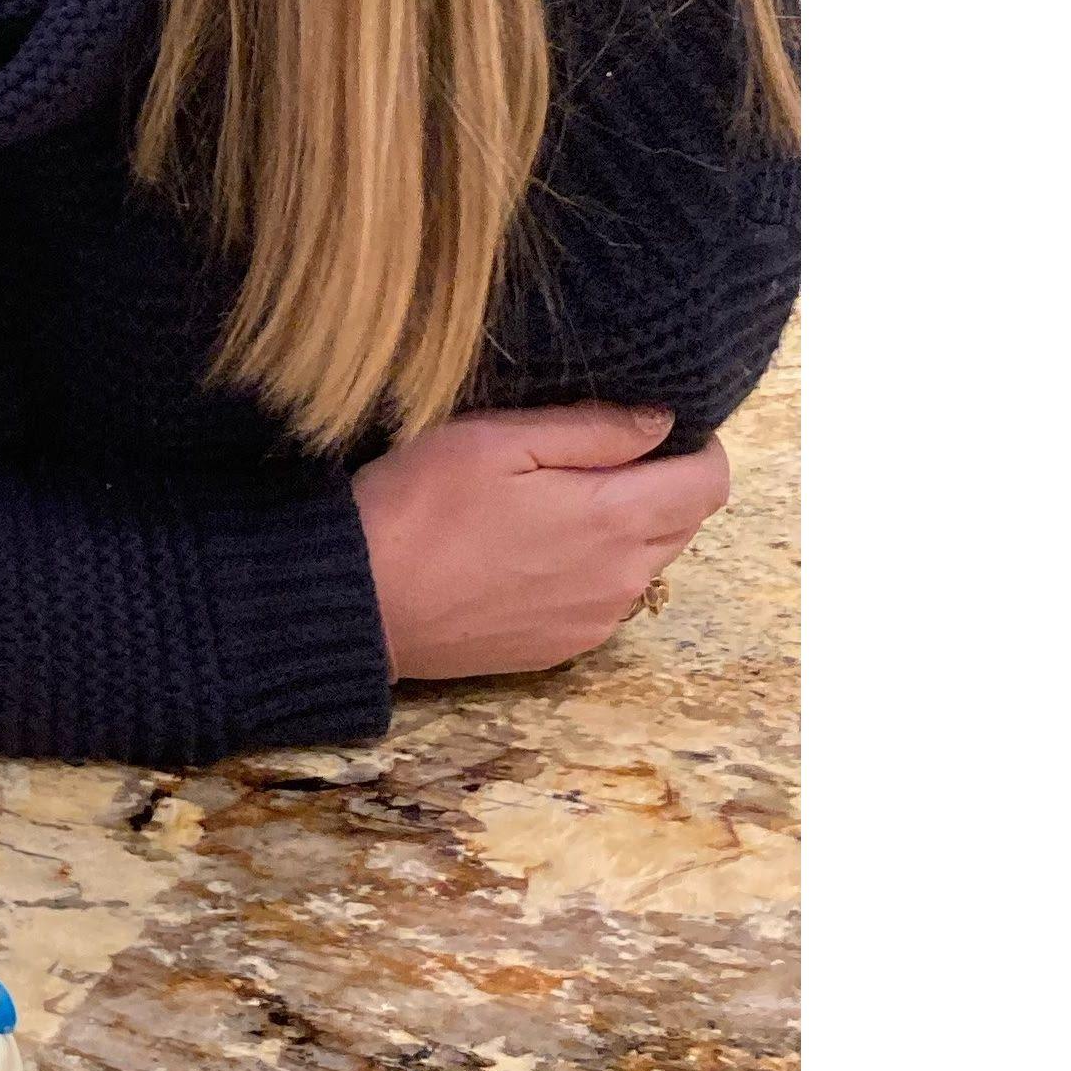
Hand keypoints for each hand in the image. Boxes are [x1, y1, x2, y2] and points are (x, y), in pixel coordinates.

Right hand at [352, 403, 730, 681]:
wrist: (360, 602)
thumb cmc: (419, 506)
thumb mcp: (495, 439)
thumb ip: (591, 429)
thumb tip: (662, 423)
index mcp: (614, 517)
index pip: (710, 483)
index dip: (697, 449)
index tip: (657, 430)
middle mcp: (621, 577)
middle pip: (685, 523)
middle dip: (662, 485)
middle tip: (596, 461)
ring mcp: (594, 620)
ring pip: (647, 564)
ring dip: (627, 531)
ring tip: (556, 508)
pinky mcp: (563, 648)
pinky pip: (606, 601)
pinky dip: (592, 571)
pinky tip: (532, 555)